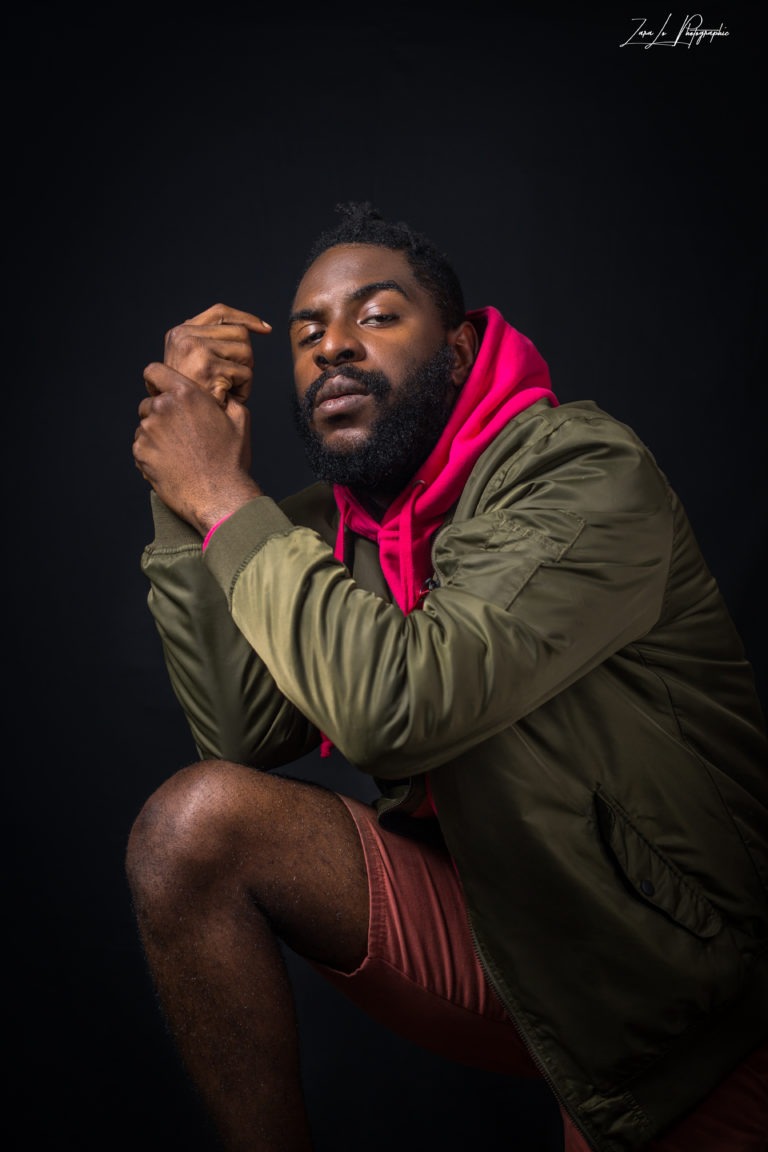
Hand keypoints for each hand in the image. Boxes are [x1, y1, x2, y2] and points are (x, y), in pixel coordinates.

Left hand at [134, 363, 261, 533]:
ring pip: (145, 427)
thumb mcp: (240, 419)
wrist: (219, 496)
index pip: (154, 371)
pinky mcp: (140, 453)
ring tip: (180, 453)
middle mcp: (163, 408)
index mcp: (186, 394)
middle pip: (149, 403)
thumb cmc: (231, 459)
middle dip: (160, 414)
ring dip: (156, 435)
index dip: (156, 380)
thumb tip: (221, 391)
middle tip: (181, 434)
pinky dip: (152, 454)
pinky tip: (172, 465)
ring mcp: (148, 431)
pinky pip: (141, 447)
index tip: (161, 391)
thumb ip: (224, 398)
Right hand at [157, 303, 271, 407]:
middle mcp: (184, 336)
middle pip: (240, 333)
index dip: (246, 318)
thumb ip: (209, 342)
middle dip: (244, 358)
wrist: (182, 427)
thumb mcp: (193, 364)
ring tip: (227, 390)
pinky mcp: (208, 368)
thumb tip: (248, 326)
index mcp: (179, 333)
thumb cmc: (192, 399)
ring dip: (244, 375)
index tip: (266, 329)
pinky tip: (227, 399)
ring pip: (246, 351)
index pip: (220, 312)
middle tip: (230, 380)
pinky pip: (245, 374)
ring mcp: (195, 350)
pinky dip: (244, 390)